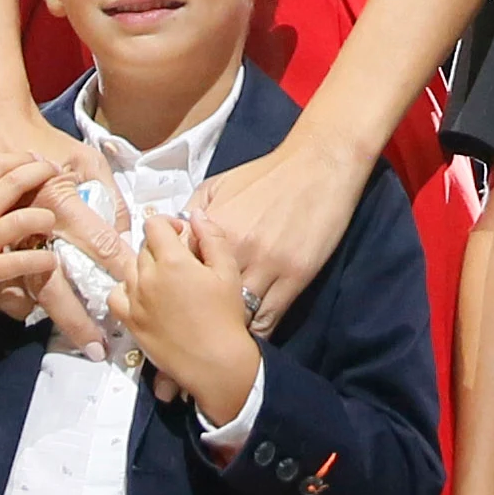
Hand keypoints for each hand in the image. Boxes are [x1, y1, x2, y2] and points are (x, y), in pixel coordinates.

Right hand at [0, 153, 65, 357]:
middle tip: (58, 176)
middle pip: (12, 183)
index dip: (21, 158)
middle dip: (40, 173)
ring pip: (21, 220)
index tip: (37, 160)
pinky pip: (18, 262)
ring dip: (45, 217)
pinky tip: (51, 260)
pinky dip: (40, 260)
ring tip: (53, 221)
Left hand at [112, 205, 263, 430]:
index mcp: (173, 260)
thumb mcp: (228, 270)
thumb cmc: (226, 317)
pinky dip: (125, 289)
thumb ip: (212, 237)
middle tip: (179, 260)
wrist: (216, 362)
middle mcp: (148, 277)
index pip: (154, 225)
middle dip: (159, 247)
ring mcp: (135, 300)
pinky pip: (115, 295)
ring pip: (129, 267)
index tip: (180, 233)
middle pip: (143, 246)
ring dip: (144, 266)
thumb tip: (196, 215)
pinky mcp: (130, 321)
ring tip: (164, 278)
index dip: (168, 224)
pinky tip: (143, 294)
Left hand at [172, 131, 364, 339]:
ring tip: (225, 328)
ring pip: (236, 314)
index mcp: (213, 226)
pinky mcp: (295, 277)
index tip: (182, 292)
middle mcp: (236, 249)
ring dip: (228, 324)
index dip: (178, 284)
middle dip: (200, 309)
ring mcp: (267, 265)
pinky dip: (257, 329)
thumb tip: (175, 237)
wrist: (318, 165)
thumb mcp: (218, 184)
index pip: (180, 268)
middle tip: (201, 316)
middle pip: (205, 297)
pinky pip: (268, 319)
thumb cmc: (269, 175)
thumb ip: (192, 211)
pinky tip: (251, 329)